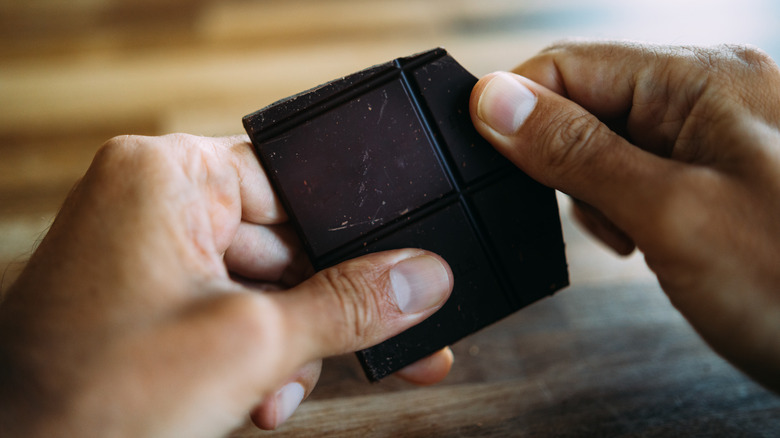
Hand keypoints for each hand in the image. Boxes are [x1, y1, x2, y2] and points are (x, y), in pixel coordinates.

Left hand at [0, 134, 453, 436]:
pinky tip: (259, 398)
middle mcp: (156, 202)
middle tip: (388, 341)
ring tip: (281, 391)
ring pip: (265, 287)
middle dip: (326, 308)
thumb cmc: (94, 401)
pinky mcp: (149, 300)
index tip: (406, 265)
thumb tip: (424, 278)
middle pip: (287, 243)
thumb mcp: (253, 345)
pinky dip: (256, 356)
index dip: (355, 230)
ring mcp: (150, 253)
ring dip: (290, 345)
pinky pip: (231, 312)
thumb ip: (350, 306)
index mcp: (169, 176)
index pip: (299, 181)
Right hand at [470, 41, 779, 390]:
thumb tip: (496, 103)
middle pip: (584, 103)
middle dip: (565, 164)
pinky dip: (621, 210)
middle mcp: (705, 96)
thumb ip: (576, 153)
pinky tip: (647, 241)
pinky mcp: (708, 178)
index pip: (569, 64)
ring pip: (602, 145)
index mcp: (699, 80)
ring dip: (594, 194)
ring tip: (637, 236)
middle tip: (602, 216)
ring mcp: (710, 138)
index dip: (518, 108)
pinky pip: (633, 176)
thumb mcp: (669, 215)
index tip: (489, 159)